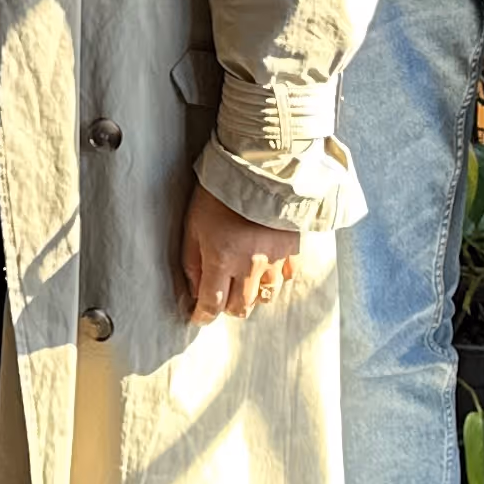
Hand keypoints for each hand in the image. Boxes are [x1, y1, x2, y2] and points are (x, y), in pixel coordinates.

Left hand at [180, 185, 306, 322]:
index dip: (203, 316)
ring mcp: (274, 258)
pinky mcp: (292, 249)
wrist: (257, 166)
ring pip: (264, 298)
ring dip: (250, 296)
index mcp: (222, 258)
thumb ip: (192, 262)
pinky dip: (273, 281)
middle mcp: (250, 265)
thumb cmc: (217, 194)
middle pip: (240, 307)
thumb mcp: (193, 226)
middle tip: (218, 297)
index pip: (212, 304)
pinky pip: (286, 279)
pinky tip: (265, 271)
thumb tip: (194, 291)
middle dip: (225, 307)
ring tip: (241, 285)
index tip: (198, 317)